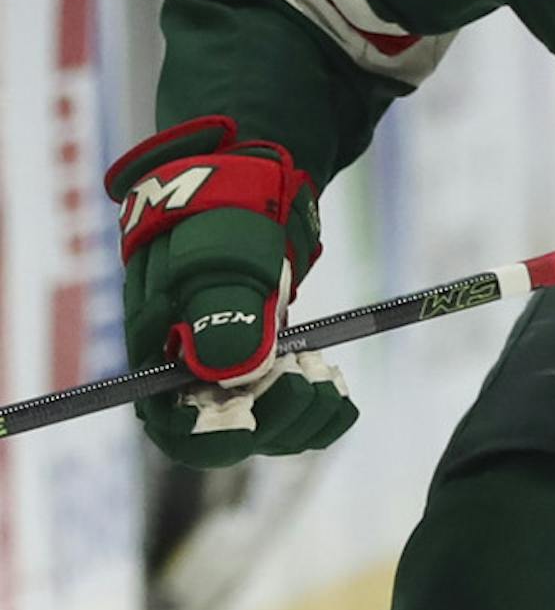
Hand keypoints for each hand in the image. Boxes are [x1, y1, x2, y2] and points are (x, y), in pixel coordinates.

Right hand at [103, 117, 356, 465]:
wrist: (250, 172)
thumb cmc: (225, 209)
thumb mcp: (225, 253)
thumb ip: (224, 311)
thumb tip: (232, 374)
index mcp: (160, 348)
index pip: (170, 424)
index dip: (207, 437)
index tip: (253, 421)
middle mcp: (191, 365)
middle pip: (224, 430)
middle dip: (271, 419)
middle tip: (310, 382)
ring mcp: (230, 359)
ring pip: (263, 420)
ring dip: (299, 414)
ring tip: (329, 381)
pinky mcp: (265, 351)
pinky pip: (288, 399)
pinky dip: (316, 404)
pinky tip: (339, 390)